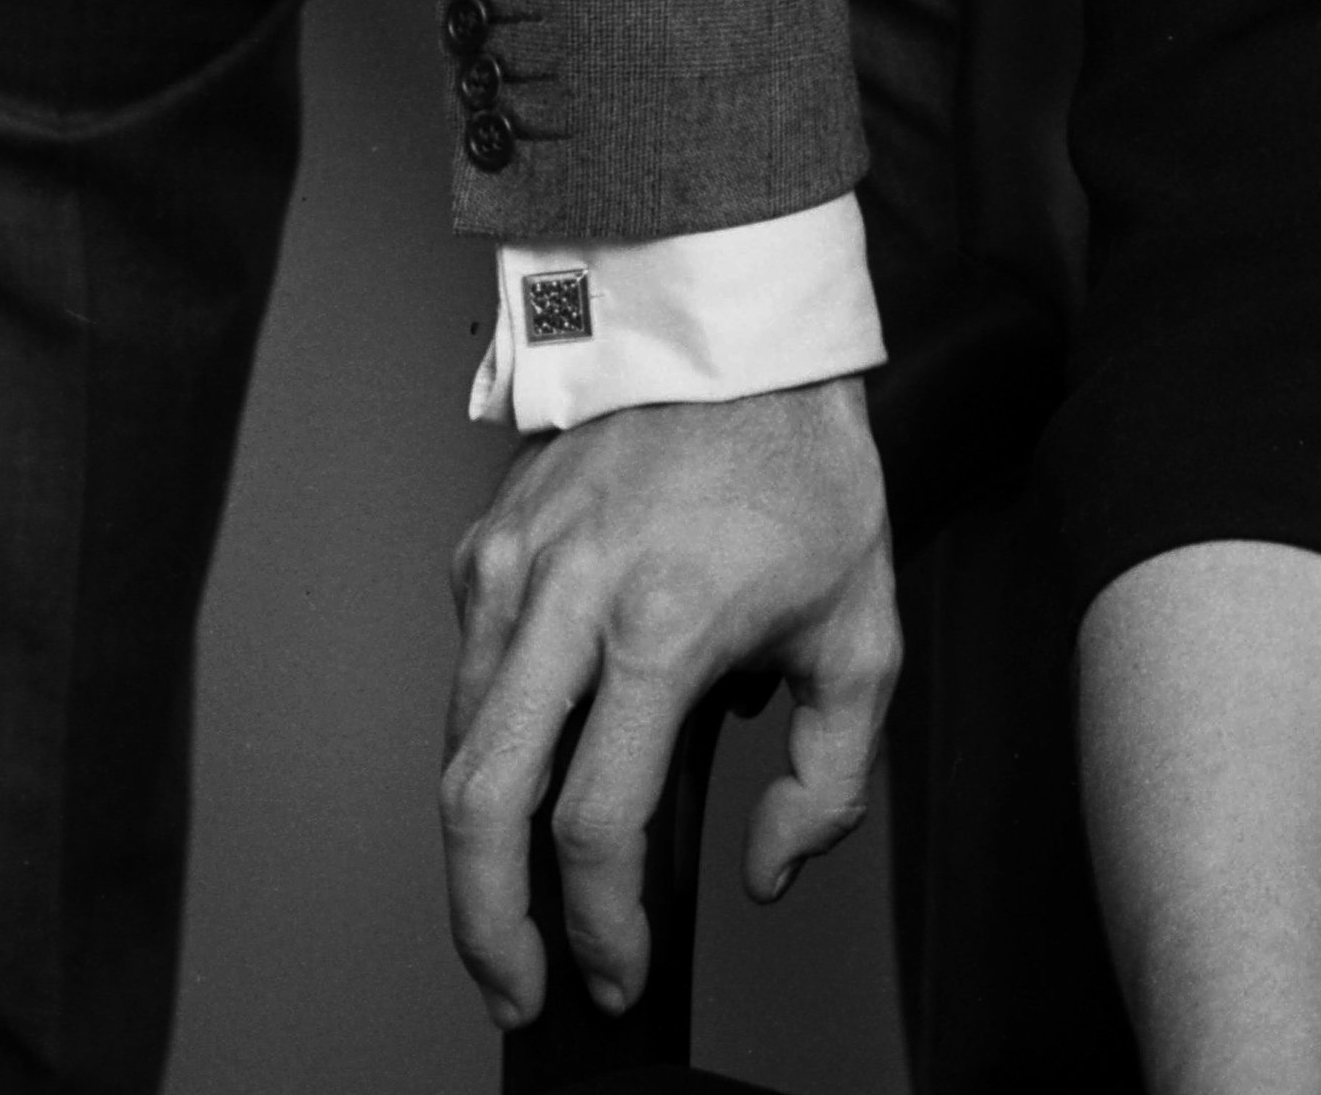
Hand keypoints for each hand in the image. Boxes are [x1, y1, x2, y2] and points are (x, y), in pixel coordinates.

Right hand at [439, 375, 899, 1027]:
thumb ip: (831, 775)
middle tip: (517, 990)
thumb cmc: (803, 468)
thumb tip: (766, 870)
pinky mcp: (484, 543)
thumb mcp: (862, 625)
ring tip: (514, 913)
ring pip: (458, 747)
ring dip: (475, 850)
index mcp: (663, 623)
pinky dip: (487, 746)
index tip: (617, 973)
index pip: (595, 824)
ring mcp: (510, 564)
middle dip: (485, 926)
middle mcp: (567, 595)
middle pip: (480, 805)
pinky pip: (468, 673)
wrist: (735, 331)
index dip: (600, 926)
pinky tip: (530, 777)